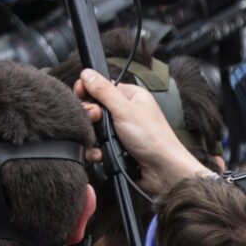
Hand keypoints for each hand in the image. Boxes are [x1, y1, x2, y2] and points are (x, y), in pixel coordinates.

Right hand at [75, 67, 206, 197]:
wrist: (163, 172)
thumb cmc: (154, 139)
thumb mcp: (124, 109)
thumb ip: (103, 91)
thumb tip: (87, 73)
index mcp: (130, 96)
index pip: (101, 86)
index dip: (89, 91)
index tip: (82, 95)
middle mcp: (124, 112)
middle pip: (94, 107)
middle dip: (91, 115)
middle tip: (97, 119)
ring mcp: (120, 131)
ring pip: (93, 128)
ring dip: (94, 136)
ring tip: (103, 140)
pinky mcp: (116, 148)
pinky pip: (97, 145)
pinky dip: (97, 150)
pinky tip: (102, 153)